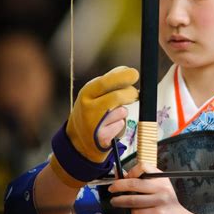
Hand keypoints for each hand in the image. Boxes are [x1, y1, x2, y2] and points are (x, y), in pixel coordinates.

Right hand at [50, 66, 138, 186]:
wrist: (78, 141)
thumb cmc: (91, 113)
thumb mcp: (93, 94)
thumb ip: (109, 83)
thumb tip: (129, 72)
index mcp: (86, 93)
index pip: (105, 82)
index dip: (122, 77)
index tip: (134, 74)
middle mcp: (87, 107)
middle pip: (116, 97)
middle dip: (130, 94)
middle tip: (135, 94)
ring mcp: (94, 124)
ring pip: (121, 112)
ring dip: (122, 113)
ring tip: (111, 116)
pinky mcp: (102, 138)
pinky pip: (121, 125)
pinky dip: (119, 125)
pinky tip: (109, 128)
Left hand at [109, 162, 189, 213]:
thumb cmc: (165, 204)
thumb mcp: (156, 189)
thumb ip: (139, 181)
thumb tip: (119, 173)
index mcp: (161, 178)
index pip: (143, 167)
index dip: (130, 171)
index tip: (124, 177)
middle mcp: (162, 187)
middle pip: (134, 183)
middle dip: (118, 186)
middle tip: (111, 189)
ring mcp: (160, 201)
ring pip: (133, 199)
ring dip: (120, 201)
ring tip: (115, 202)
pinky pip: (137, 212)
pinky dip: (130, 212)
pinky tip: (129, 212)